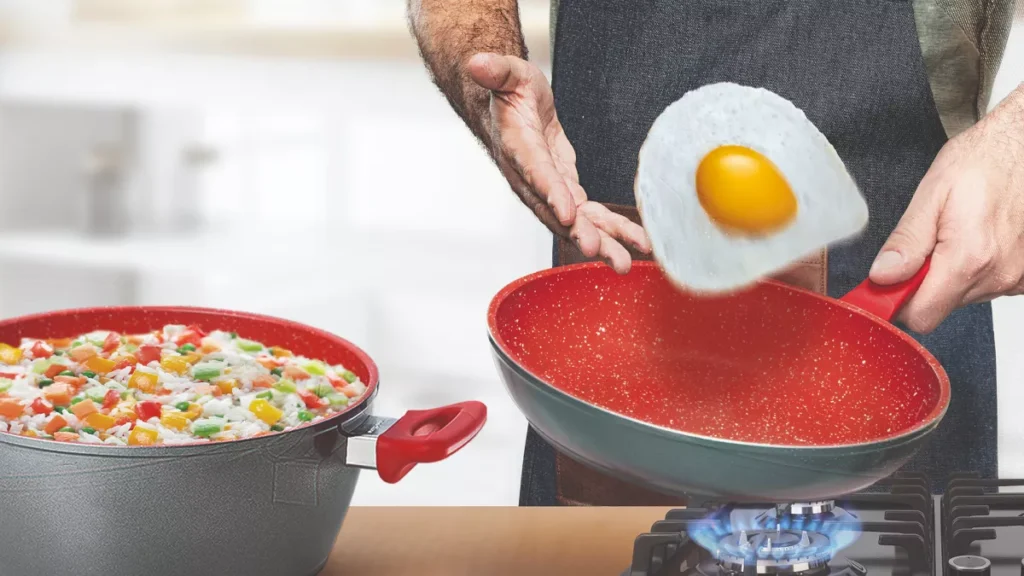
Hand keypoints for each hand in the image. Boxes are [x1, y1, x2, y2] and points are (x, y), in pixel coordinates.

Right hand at [467, 53, 650, 272]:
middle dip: (578, 232)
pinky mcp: (567, 194)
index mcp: (518, 149)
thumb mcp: (507, 74)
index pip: (535, 173)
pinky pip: (591, 216)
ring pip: (576, 222)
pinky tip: (638, 244)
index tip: (569, 212)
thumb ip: (496, 71)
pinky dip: (614, 230)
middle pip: (555, 211)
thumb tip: (477, 63)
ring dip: (601, 242)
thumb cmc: (511, 94)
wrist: (510, 111)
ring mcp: (549, 191)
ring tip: (624, 263)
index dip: (551, 193)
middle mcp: (531, 179)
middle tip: (599, 251)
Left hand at [869, 87, 1023, 332]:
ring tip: (958, 232)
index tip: (888, 282)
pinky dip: (975, 268)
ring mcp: (1016, 278)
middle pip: (940, 306)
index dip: (897, 301)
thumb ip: (906, 241)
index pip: (921, 315)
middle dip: (924, 282)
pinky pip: (986, 285)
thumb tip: (882, 275)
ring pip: (963, 296)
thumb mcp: (932, 193)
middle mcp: (998, 275)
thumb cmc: (984, 161)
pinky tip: (978, 238)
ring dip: (951, 273)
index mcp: (968, 258)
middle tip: (927, 242)